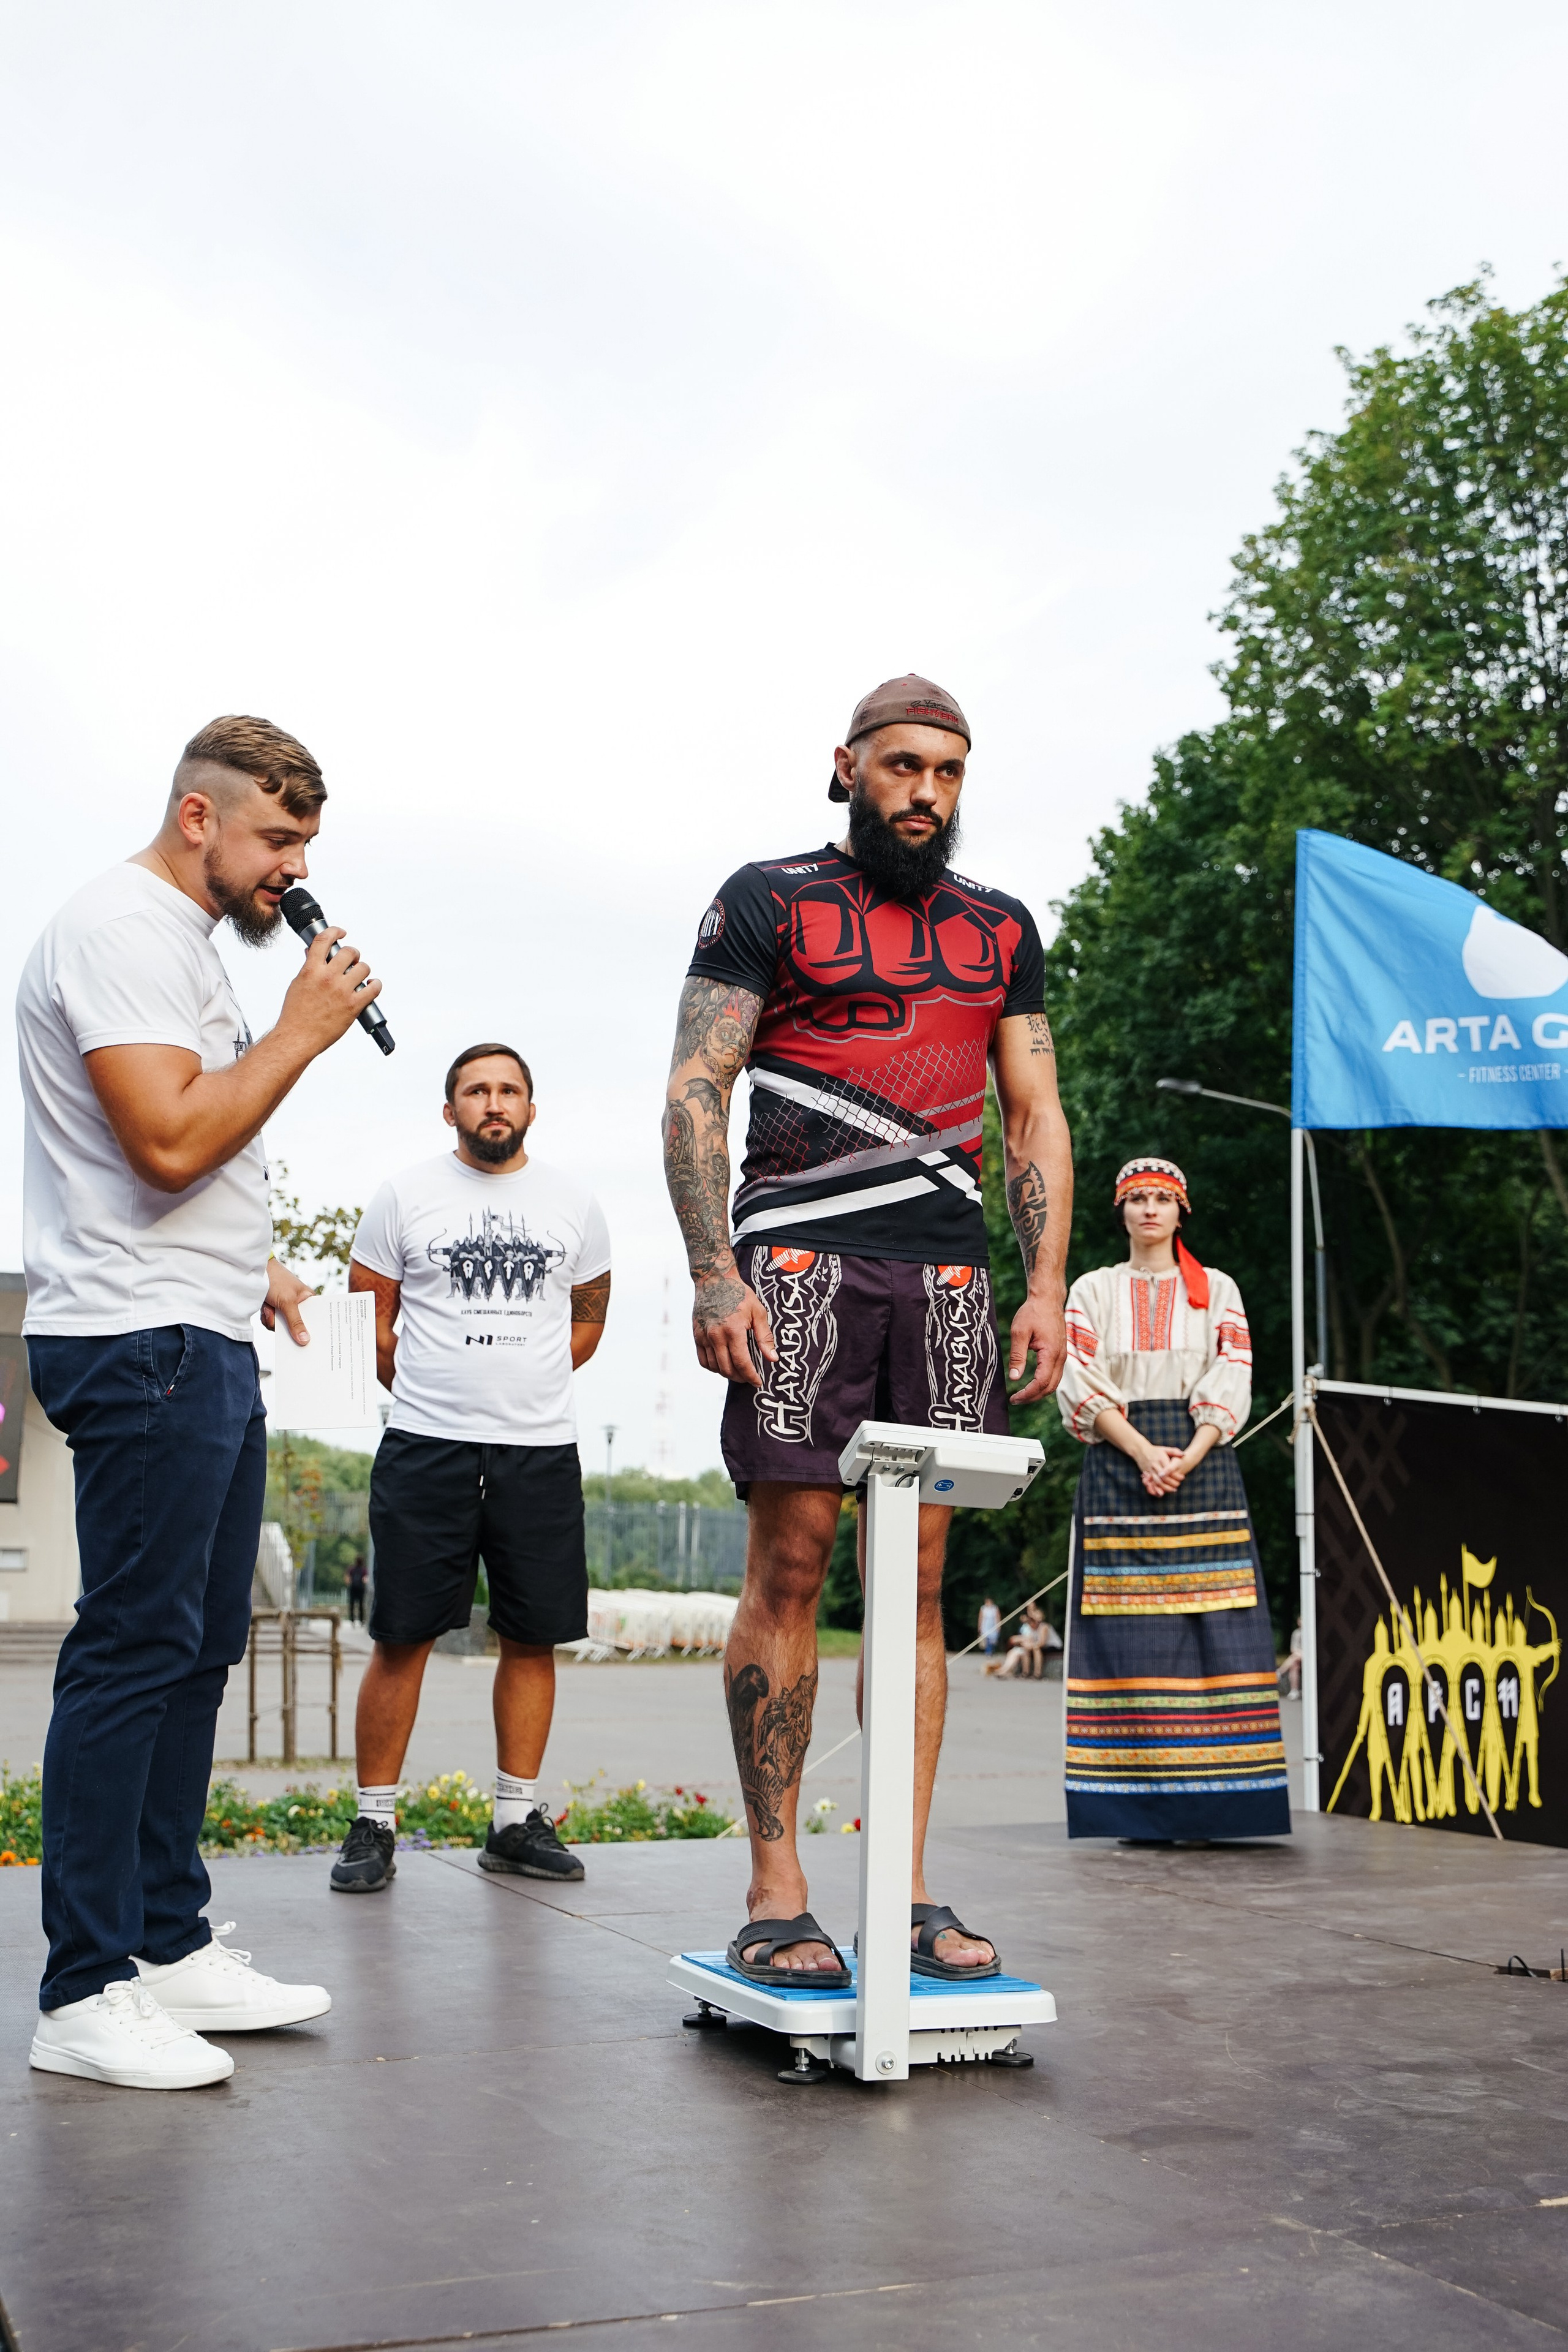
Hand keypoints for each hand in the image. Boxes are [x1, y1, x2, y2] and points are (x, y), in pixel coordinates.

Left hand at [262, 1255, 314, 1344]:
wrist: (254, 1271)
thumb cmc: (276, 1280)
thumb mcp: (287, 1302)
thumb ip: (296, 1322)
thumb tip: (305, 1341)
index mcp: (308, 1300)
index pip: (314, 1319)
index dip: (311, 1330)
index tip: (309, 1343)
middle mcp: (298, 1305)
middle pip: (296, 1326)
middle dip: (285, 1325)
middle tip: (281, 1319)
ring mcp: (285, 1308)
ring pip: (281, 1327)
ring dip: (272, 1319)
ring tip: (270, 1307)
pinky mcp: (274, 1310)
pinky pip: (272, 1323)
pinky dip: (266, 1317)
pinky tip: (265, 1307)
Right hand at [276, 928, 381, 1056]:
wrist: (297, 1037)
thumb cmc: (295, 1014)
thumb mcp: (298, 984)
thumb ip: (309, 967)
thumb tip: (313, 953)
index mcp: (311, 970)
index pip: (324, 940)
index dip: (335, 931)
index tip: (341, 933)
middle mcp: (327, 977)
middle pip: (349, 952)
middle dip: (352, 954)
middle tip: (352, 960)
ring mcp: (341, 991)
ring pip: (364, 968)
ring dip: (363, 970)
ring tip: (359, 976)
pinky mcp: (353, 1005)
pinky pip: (373, 989)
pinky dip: (375, 985)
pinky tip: (372, 986)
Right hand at [692, 1269, 776, 1385]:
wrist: (714, 1279)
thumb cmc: (739, 1294)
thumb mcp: (758, 1313)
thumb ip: (765, 1338)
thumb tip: (773, 1359)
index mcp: (733, 1330)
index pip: (742, 1363)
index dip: (751, 1376)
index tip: (758, 1382)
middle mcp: (716, 1336)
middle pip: (727, 1369)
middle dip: (740, 1378)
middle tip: (749, 1378)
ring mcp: (703, 1337)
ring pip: (714, 1367)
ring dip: (727, 1374)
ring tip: (738, 1372)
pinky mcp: (696, 1335)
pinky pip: (703, 1360)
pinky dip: (713, 1367)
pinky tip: (723, 1365)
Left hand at [1008, 1294, 1066, 1404]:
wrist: (1048, 1299)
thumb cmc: (1032, 1312)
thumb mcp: (1019, 1332)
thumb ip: (1017, 1356)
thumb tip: (1014, 1378)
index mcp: (1051, 1353)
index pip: (1041, 1383)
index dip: (1027, 1394)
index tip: (1013, 1398)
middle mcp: (1061, 1357)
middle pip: (1050, 1387)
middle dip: (1033, 1397)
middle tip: (1015, 1400)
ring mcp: (1063, 1355)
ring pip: (1054, 1383)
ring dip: (1039, 1392)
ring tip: (1022, 1395)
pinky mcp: (1061, 1353)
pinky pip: (1055, 1375)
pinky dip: (1044, 1383)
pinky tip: (1031, 1383)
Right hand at [1138, 1444, 1187, 1496]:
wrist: (1140, 1450)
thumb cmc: (1155, 1450)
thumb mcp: (1165, 1449)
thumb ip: (1175, 1451)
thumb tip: (1183, 1455)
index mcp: (1161, 1459)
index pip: (1169, 1470)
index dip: (1176, 1475)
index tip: (1182, 1477)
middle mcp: (1155, 1465)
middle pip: (1164, 1477)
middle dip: (1172, 1483)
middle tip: (1178, 1485)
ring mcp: (1150, 1470)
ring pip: (1158, 1482)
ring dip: (1166, 1488)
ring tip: (1173, 1489)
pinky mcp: (1147, 1474)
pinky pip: (1152, 1483)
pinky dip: (1157, 1489)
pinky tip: (1162, 1492)